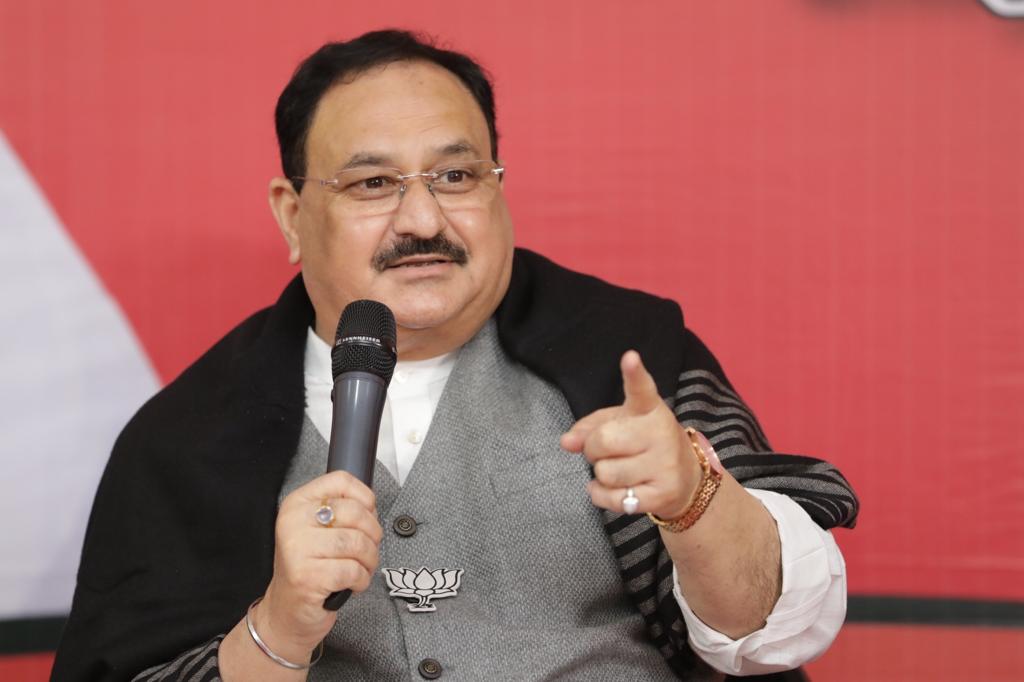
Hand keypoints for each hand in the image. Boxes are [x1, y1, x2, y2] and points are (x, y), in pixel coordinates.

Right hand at [257, 471, 382, 655]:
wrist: (286, 612)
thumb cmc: (310, 568)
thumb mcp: (319, 530)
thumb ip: (341, 510)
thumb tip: (372, 505)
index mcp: (297, 504)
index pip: (341, 480)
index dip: (365, 498)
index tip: (367, 515)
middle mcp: (293, 522)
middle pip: (356, 512)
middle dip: (373, 534)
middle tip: (367, 549)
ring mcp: (297, 549)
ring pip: (357, 542)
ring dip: (369, 560)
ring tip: (360, 568)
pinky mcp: (306, 577)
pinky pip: (353, 570)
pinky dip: (361, 579)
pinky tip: (351, 583)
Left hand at [560, 350, 701, 518]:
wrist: (686, 480)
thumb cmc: (644, 445)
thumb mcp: (620, 425)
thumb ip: (590, 427)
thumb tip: (567, 442)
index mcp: (650, 410)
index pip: (641, 389)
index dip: (634, 374)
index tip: (630, 358)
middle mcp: (661, 434)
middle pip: (603, 441)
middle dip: (593, 449)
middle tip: (605, 451)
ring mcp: (665, 466)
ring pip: (605, 472)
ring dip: (600, 474)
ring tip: (617, 469)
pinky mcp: (661, 495)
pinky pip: (612, 498)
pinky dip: (602, 495)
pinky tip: (615, 488)